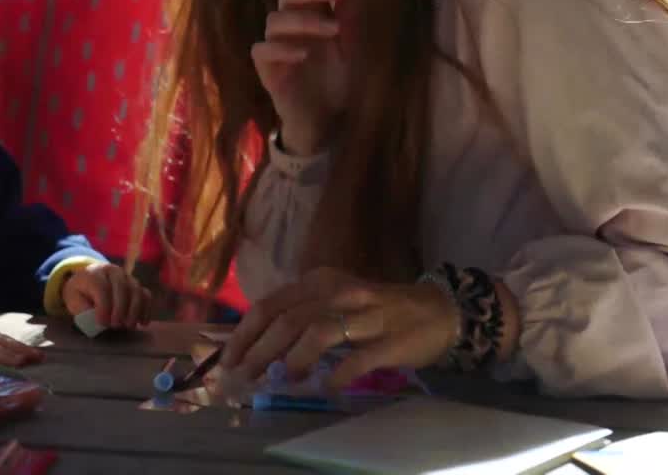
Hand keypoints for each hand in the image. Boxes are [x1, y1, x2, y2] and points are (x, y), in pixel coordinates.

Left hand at [62, 262, 152, 329]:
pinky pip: (146, 295)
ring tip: (128, 326)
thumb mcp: (73, 299)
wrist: (89, 280)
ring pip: (136, 290)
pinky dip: (146, 309)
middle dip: (120, 309)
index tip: (102, 323)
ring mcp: (127, 276)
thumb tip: (95, 317)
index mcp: (94, 273)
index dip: (104, 307)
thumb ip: (82, 307)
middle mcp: (113, 271)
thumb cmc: (81, 293)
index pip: (102, 288)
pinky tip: (142, 323)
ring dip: (134, 310)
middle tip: (115, 326)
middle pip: (122, 288)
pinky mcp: (136, 284)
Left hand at [220, 268, 459, 390]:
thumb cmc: (376, 309)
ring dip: (294, 360)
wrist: (437, 310)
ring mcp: (365, 316)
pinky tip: (328, 385)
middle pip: (288, 320)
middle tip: (248, 377)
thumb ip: (300, 316)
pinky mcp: (390, 340)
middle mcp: (339, 293)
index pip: (270, 305)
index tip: (230, 360)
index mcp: (320, 282)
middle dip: (261, 351)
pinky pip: (358, 358)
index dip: (245, 334)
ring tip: (286, 380)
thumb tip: (257, 346)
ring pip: (318, 332)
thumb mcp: (334, 300)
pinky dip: (337, 373)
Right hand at [251, 0, 348, 155]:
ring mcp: (275, 45)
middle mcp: (290, 23)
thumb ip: (354, 15)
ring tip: (332, 32)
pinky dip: (285, 50)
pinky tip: (304, 55)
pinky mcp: (267, 69)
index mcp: (311, 11)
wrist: (329, 120)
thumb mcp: (356, 45)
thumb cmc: (341, 80)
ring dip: (306, 21)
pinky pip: (265, 50)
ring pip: (277, 19)